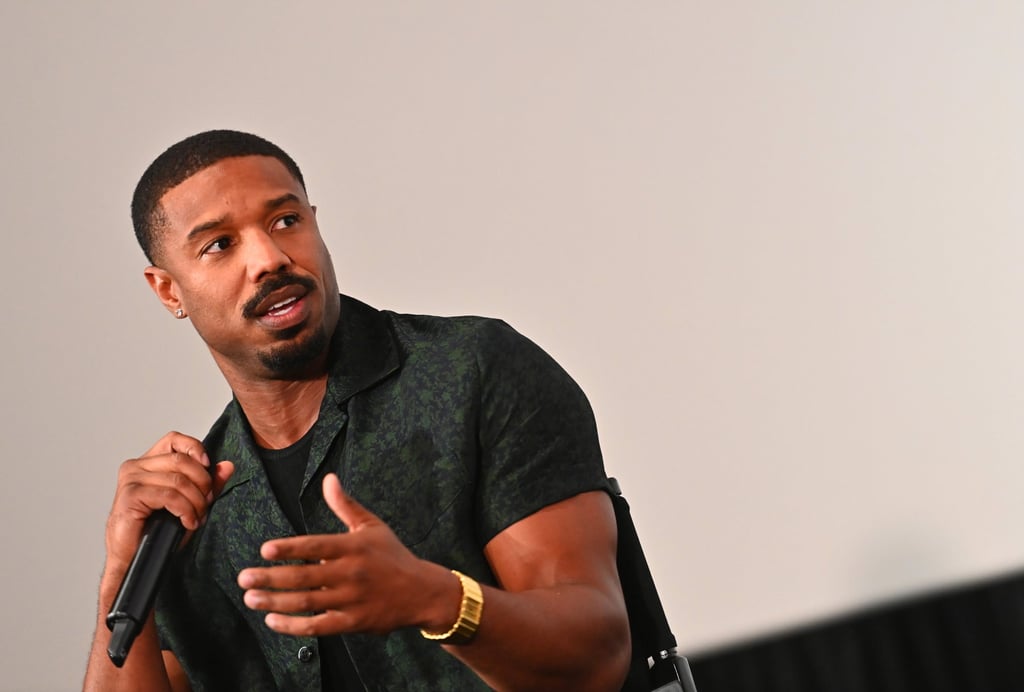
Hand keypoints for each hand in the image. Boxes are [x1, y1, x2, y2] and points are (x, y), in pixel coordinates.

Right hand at [105, 431, 233, 572]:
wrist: (133, 558)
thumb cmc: (157, 531)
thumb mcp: (190, 503)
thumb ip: (208, 484)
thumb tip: (227, 466)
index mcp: (148, 463)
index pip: (174, 440)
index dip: (195, 448)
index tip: (208, 465)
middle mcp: (136, 467)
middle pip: (181, 461)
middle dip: (202, 483)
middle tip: (205, 504)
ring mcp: (131, 480)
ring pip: (178, 480)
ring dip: (195, 502)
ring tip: (196, 517)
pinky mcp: (130, 496)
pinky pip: (169, 496)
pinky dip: (185, 510)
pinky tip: (187, 522)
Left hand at [237, 473, 458, 636]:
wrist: (422, 591)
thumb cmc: (393, 556)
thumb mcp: (372, 526)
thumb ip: (346, 505)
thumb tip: (329, 478)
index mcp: (353, 547)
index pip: (316, 546)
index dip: (290, 549)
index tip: (265, 549)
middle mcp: (350, 574)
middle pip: (304, 577)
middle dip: (271, 578)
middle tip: (244, 578)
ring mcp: (351, 600)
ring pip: (307, 602)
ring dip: (275, 601)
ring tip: (251, 598)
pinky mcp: (352, 622)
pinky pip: (318, 626)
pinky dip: (293, 626)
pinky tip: (272, 620)